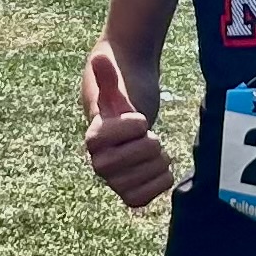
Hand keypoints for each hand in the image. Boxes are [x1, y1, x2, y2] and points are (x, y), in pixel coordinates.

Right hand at [83, 50, 172, 206]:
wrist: (131, 123)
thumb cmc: (123, 102)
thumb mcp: (116, 86)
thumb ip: (108, 74)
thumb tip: (100, 58)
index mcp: (93, 138)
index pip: (122, 133)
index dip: (136, 124)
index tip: (137, 119)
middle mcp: (99, 163)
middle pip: (143, 153)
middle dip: (151, 142)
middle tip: (146, 137)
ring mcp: (114, 181)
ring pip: (146, 177)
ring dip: (158, 162)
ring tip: (152, 152)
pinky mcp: (130, 193)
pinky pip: (148, 196)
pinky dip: (161, 181)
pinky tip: (158, 169)